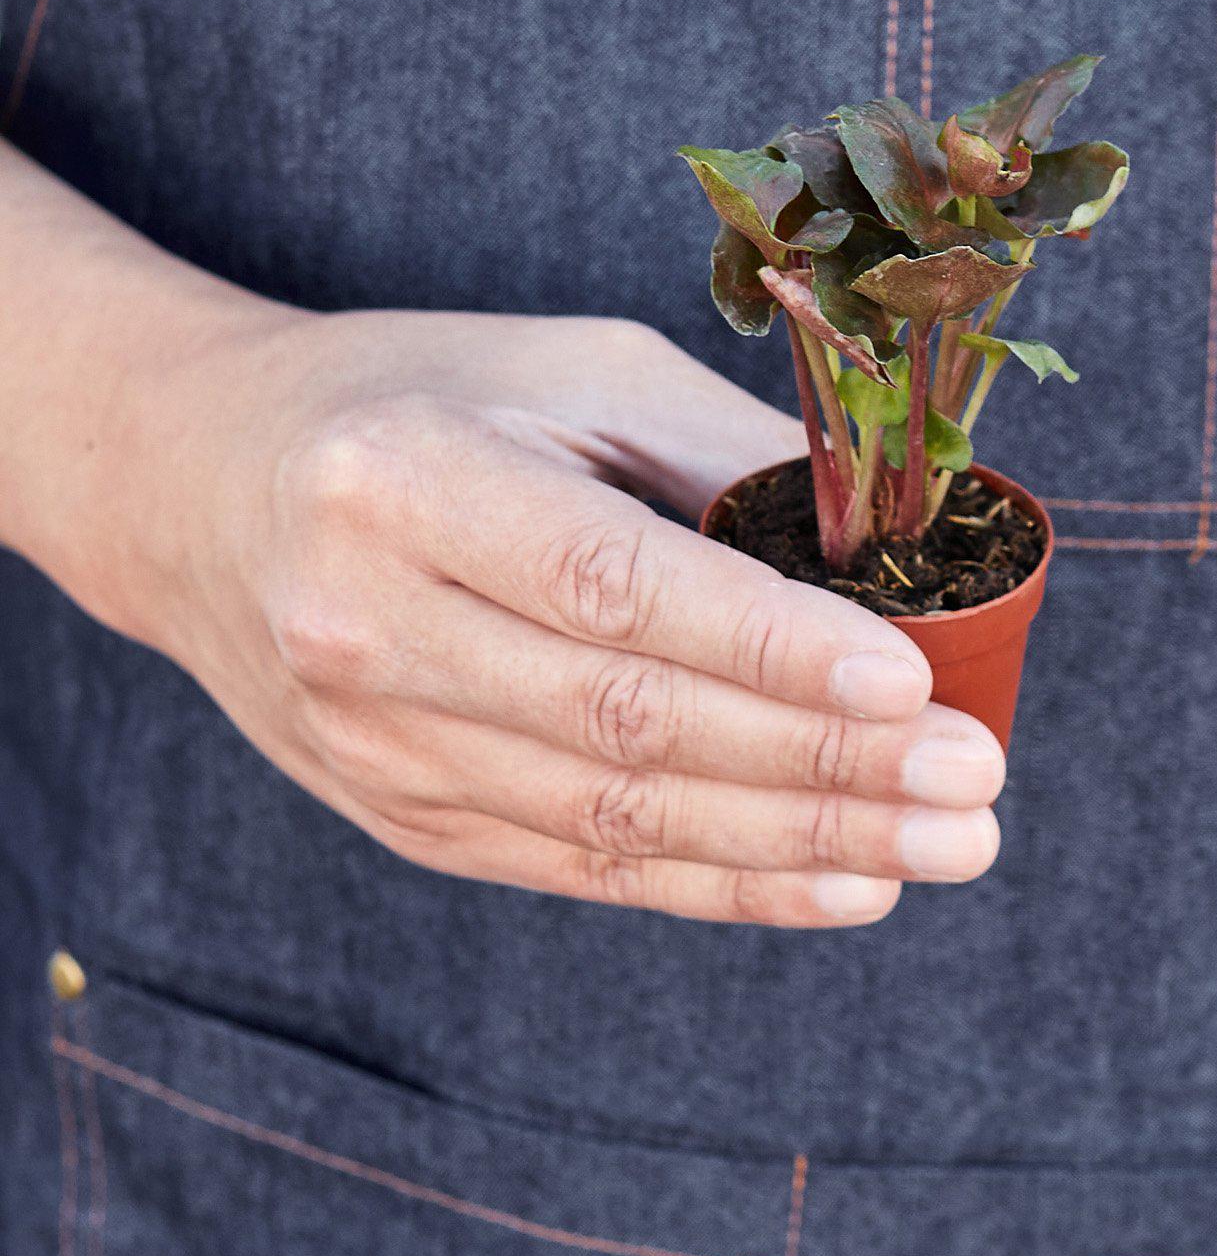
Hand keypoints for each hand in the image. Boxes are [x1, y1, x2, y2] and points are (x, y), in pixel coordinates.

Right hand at [82, 308, 1004, 925]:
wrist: (201, 486)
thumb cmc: (414, 400)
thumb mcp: (563, 369)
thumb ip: (718, 451)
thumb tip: (894, 544)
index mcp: (407, 483)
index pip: (612, 586)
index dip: (766, 645)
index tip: (911, 682)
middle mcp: (371, 629)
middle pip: (629, 723)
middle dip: (824, 765)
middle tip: (976, 781)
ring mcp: (378, 745)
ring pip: (618, 820)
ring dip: (801, 844)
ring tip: (943, 846)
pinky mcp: (403, 815)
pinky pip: (584, 867)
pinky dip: (723, 885)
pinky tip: (841, 886)